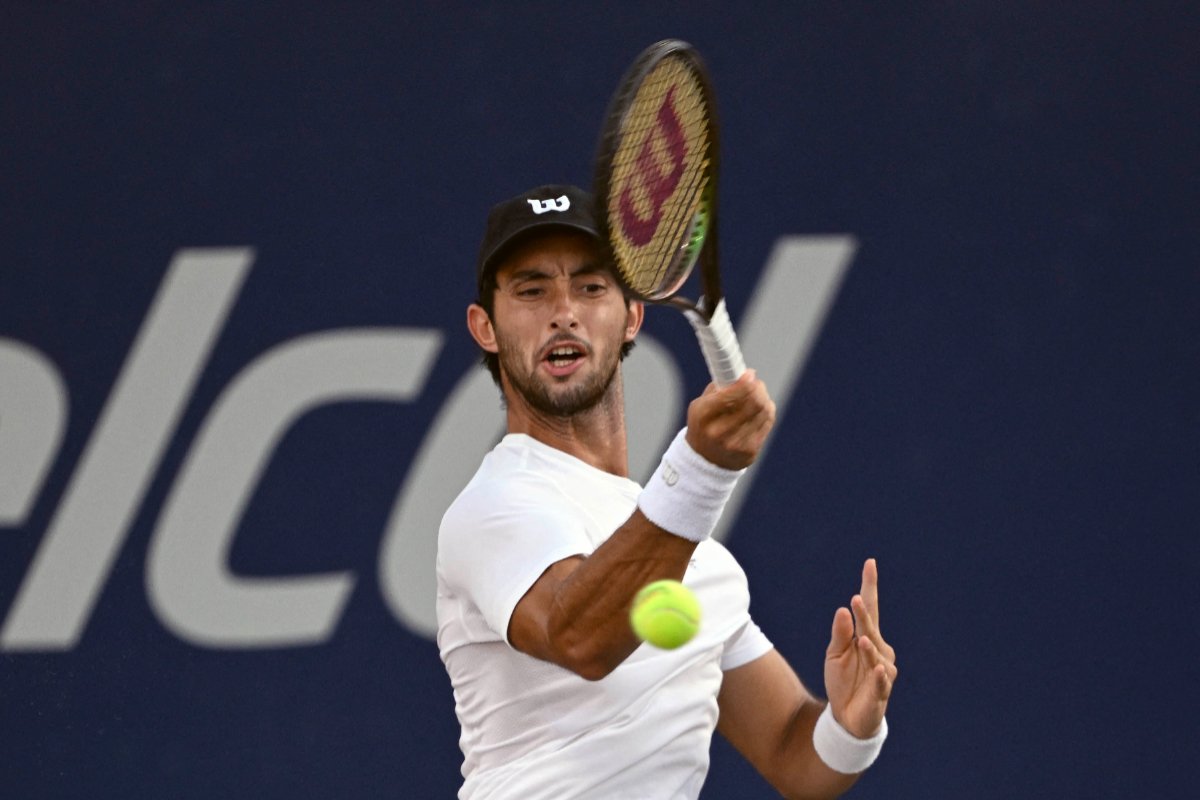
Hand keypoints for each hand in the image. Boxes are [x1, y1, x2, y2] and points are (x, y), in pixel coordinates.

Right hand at [685, 370, 775, 469]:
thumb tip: (740, 374)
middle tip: (755, 382)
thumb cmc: (704, 426)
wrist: (705, 461)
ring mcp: (736, 444)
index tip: (749, 374)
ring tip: (758, 394)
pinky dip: (767, 410)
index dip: (744, 382)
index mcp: (703, 416)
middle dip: (757, 387)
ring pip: (763, 411)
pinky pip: (767, 422)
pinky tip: (761, 407)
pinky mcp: (750, 451)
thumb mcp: (700, 406)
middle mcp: (719, 432)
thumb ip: (718, 389)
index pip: (730, 395)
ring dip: (763, 397)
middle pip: (752, 402)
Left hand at [824, 558, 897, 738]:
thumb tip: (842, 610)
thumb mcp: (833, 655)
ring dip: (869, 647)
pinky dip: (880, 675)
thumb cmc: (842, 681)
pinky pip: (882, 681)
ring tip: (860, 639)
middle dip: (865, 615)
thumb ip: (839, 634)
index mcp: (866, 637)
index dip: (870, 586)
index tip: (870, 563)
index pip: (870, 608)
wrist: (845, 717)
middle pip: (871, 628)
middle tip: (856, 599)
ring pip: (876, 653)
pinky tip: (878, 668)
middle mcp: (879, 650)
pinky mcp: (880, 691)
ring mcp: (882, 671)